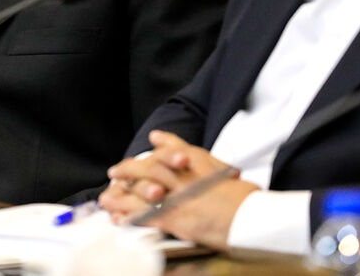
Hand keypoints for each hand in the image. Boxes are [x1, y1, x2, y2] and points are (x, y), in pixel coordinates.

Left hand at [99, 131, 257, 249]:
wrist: (252, 218)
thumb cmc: (248, 202)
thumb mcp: (233, 176)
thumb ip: (218, 166)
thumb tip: (218, 165)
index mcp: (201, 164)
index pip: (177, 148)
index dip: (164, 144)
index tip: (154, 139)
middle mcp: (184, 176)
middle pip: (150, 166)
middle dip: (130, 169)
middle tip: (115, 171)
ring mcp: (177, 196)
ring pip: (141, 190)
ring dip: (122, 195)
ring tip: (107, 198)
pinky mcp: (175, 217)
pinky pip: (145, 216)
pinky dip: (129, 218)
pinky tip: (118, 220)